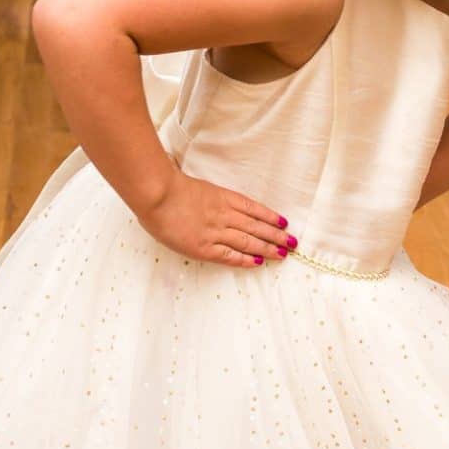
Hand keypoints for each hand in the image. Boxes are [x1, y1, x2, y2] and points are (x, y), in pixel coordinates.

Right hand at [138, 173, 292, 268]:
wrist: (157, 194)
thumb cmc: (167, 187)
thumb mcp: (192, 186)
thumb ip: (204, 197)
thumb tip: (207, 202)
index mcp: (221, 197)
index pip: (252, 208)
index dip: (269, 216)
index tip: (283, 222)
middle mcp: (224, 214)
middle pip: (256, 226)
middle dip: (276, 235)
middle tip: (292, 242)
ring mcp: (215, 231)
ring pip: (248, 241)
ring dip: (267, 248)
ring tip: (283, 253)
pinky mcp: (204, 247)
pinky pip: (230, 255)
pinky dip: (245, 259)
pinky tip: (257, 262)